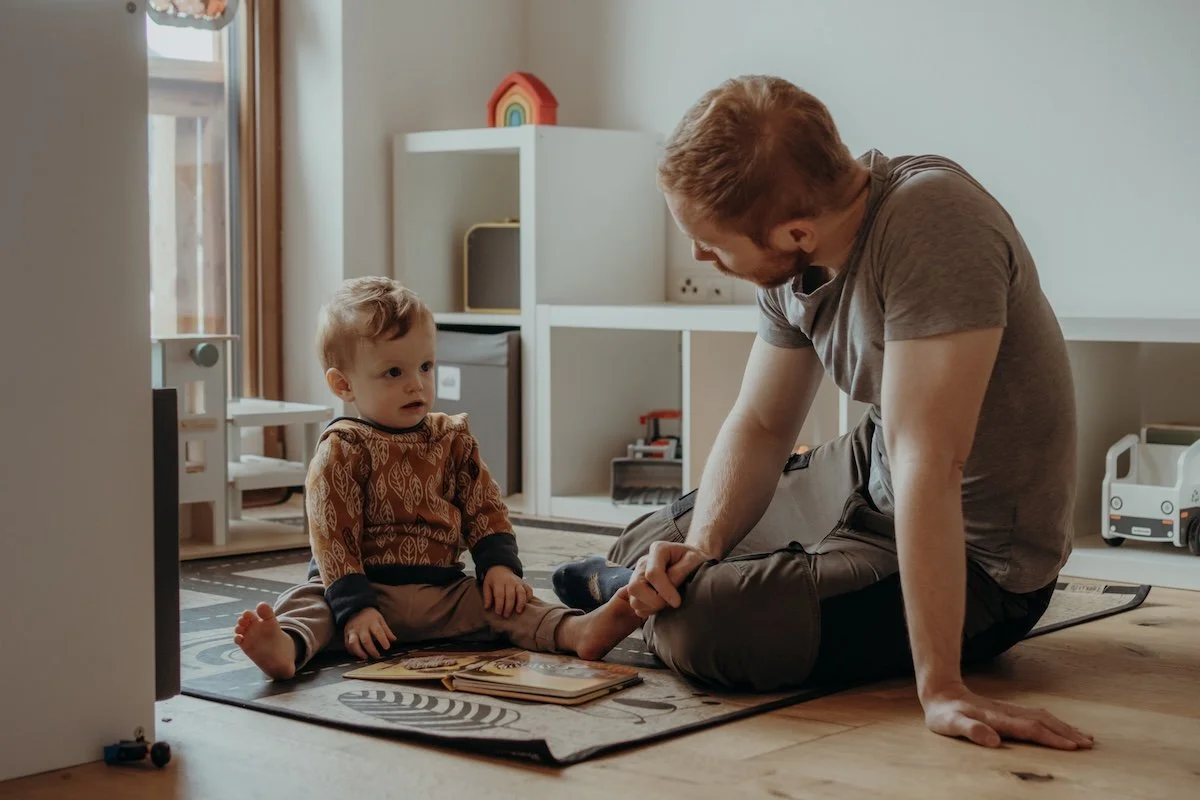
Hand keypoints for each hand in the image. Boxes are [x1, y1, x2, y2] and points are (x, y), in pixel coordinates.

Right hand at [343, 607, 395, 660]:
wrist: (355, 609)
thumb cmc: (370, 616)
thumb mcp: (380, 619)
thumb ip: (386, 630)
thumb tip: (394, 640)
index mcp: (372, 622)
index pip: (378, 631)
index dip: (383, 640)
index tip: (387, 647)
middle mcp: (361, 626)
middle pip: (366, 640)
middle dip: (372, 650)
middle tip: (377, 656)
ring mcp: (352, 630)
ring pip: (353, 643)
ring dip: (359, 652)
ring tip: (365, 657)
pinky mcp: (346, 634)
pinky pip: (347, 644)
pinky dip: (352, 651)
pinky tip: (357, 655)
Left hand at [483, 566, 533, 617]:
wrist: (501, 568)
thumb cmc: (494, 579)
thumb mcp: (486, 585)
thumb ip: (487, 596)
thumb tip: (487, 607)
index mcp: (499, 582)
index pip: (500, 595)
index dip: (499, 605)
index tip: (498, 612)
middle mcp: (510, 581)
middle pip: (511, 595)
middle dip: (509, 607)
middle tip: (506, 615)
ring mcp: (518, 582)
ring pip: (521, 592)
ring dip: (520, 603)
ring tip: (518, 611)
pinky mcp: (524, 583)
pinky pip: (529, 590)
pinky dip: (529, 597)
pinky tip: (526, 604)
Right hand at [626, 541, 709, 618]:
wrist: (691, 562)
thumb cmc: (694, 560)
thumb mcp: (695, 560)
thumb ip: (681, 571)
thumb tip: (670, 585)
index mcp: (658, 550)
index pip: (652, 573)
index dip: (664, 591)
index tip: (677, 601)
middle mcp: (643, 563)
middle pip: (635, 587)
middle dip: (653, 601)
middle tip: (669, 603)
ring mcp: (637, 576)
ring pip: (633, 600)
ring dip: (651, 607)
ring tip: (667, 603)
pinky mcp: (637, 589)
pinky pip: (636, 607)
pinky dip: (648, 610)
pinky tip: (661, 604)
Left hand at [922, 683, 1093, 749]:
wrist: (941, 693)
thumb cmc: (944, 714)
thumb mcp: (950, 724)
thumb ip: (971, 730)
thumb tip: (993, 740)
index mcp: (996, 718)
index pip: (1030, 729)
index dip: (1051, 738)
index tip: (1071, 746)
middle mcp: (1007, 713)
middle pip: (1043, 721)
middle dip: (1067, 733)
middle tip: (1090, 744)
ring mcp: (1009, 710)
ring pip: (1043, 717)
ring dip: (1065, 727)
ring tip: (1086, 737)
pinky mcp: (1009, 711)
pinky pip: (1037, 716)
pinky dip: (1054, 722)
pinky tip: (1063, 727)